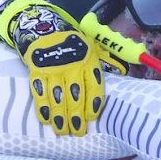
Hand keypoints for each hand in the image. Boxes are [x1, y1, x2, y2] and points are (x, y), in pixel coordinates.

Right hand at [0, 0, 120, 135]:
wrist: (44, 27)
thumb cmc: (73, 43)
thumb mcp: (93, 47)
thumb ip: (107, 62)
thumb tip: (123, 74)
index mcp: (88, 61)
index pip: (94, 86)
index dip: (93, 104)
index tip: (91, 119)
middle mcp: (72, 66)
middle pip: (75, 96)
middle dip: (76, 116)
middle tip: (77, 132)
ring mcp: (53, 69)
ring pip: (57, 97)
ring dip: (60, 116)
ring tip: (62, 131)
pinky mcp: (37, 70)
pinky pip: (39, 91)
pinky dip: (42, 107)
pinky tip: (46, 119)